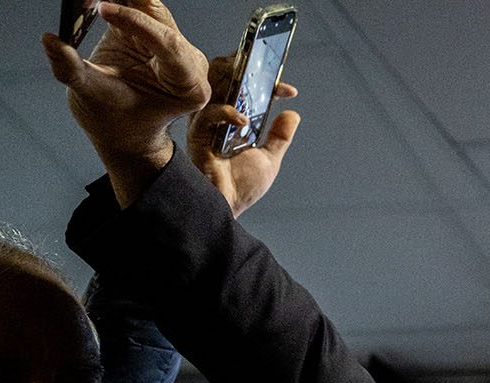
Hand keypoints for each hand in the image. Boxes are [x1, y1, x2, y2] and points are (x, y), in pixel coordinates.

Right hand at [41, 0, 210, 203]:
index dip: (136, 22)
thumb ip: (72, 70)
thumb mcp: (93, 98)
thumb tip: (50, 41)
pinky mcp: (152, 31)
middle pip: (158, 18)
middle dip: (126, 3)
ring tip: (88, 1)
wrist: (123, 130)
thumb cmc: (118, 122)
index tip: (103, 9)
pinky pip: (135, 5)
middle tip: (92, 0)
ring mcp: (172, 44)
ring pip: (146, 6)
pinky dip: (113, 0)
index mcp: (188, 86)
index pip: (169, 44)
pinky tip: (92, 1)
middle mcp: (188, 61)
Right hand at [186, 54, 299, 217]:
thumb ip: (278, 137)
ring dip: (236, 84)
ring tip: (256, 88)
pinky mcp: (197, 134)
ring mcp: (206, 123)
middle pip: (225, 78)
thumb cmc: (240, 188)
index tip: (288, 91)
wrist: (226, 207)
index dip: (268, 85)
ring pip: (214, 86)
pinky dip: (226, 112)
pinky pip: (208, 114)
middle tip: (266, 76)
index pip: (246, 88)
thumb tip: (292, 114)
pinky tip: (241, 120)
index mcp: (233, 119)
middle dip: (245, 69)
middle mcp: (218, 117)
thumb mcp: (268, 159)